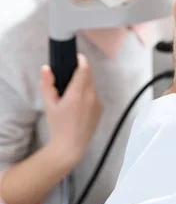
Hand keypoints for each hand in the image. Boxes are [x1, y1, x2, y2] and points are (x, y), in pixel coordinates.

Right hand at [40, 54, 102, 170]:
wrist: (70, 146)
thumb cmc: (58, 125)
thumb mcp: (49, 104)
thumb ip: (47, 84)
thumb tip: (46, 68)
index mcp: (77, 94)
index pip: (84, 70)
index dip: (81, 61)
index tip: (77, 57)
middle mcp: (90, 97)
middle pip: (89, 76)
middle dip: (81, 72)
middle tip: (70, 74)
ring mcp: (98, 103)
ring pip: (91, 86)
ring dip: (84, 84)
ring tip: (72, 94)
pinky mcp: (101, 109)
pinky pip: (94, 96)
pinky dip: (87, 95)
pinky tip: (78, 105)